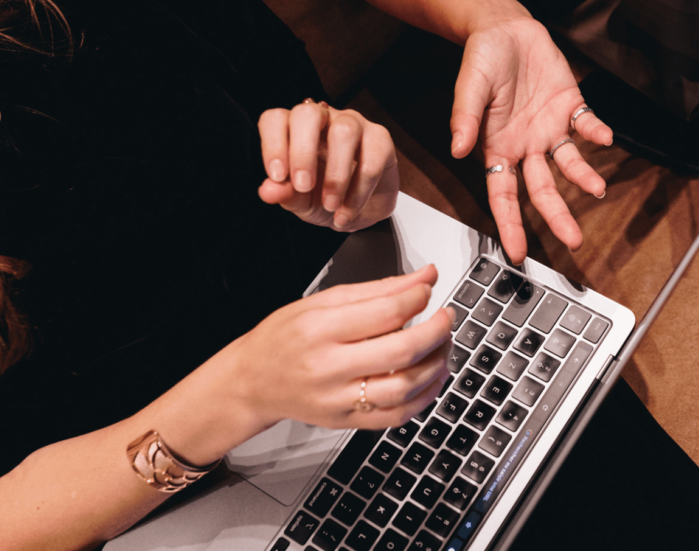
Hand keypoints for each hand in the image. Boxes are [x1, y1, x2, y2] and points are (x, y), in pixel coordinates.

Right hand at [224, 265, 452, 430]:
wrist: (252, 381)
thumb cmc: (284, 337)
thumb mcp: (323, 301)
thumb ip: (378, 290)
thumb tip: (424, 276)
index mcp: (320, 329)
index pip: (385, 313)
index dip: (418, 299)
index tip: (428, 290)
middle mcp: (328, 367)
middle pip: (401, 352)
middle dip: (437, 332)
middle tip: (446, 318)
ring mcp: (338, 399)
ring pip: (404, 387)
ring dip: (436, 365)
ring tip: (443, 347)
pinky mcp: (346, 421)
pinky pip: (396, 416)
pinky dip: (423, 398)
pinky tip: (431, 378)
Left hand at [258, 100, 398, 231]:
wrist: (361, 211)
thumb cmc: (325, 197)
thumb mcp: (301, 201)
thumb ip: (285, 193)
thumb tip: (267, 191)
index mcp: (294, 129)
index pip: (276, 119)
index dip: (273, 144)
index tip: (278, 176)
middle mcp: (323, 119)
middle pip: (308, 114)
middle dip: (303, 153)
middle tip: (304, 186)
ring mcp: (354, 124)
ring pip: (344, 131)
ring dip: (336, 175)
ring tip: (330, 205)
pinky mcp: (380, 139)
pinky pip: (371, 160)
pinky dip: (358, 192)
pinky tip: (347, 212)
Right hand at [451, 17, 613, 264]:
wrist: (503, 28)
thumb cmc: (481, 59)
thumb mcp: (468, 87)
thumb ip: (465, 118)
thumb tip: (458, 149)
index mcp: (498, 148)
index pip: (503, 196)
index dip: (510, 225)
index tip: (517, 253)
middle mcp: (526, 146)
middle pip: (543, 190)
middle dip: (558, 216)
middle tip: (574, 240)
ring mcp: (549, 129)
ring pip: (569, 164)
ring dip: (583, 177)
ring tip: (597, 189)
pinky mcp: (570, 106)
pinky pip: (587, 126)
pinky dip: (597, 133)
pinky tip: (604, 139)